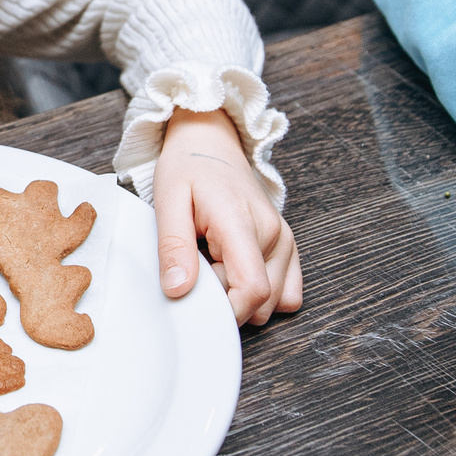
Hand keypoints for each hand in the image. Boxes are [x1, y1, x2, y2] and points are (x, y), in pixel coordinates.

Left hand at [153, 107, 299, 325]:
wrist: (210, 144)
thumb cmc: (188, 169)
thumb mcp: (168, 202)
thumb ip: (173, 247)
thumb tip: (179, 291)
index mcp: (243, 223)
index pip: (253, 290)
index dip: (225, 311)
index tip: (196, 301)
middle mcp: (273, 234)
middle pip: (261, 303)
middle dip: (226, 300)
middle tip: (198, 267)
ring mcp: (285, 241)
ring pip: (273, 303)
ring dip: (241, 295)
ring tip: (214, 262)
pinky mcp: (287, 246)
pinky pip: (286, 294)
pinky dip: (260, 293)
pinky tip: (234, 268)